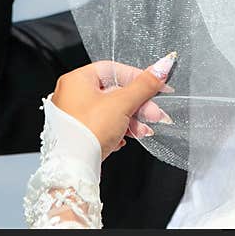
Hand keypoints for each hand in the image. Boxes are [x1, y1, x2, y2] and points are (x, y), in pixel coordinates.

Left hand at [51, 53, 176, 159]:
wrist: (72, 169)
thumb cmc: (87, 133)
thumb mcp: (122, 103)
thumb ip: (144, 85)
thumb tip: (162, 66)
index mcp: (77, 80)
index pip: (114, 70)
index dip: (139, 78)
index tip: (157, 85)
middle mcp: (72, 95)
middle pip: (115, 92)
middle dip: (138, 105)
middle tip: (155, 113)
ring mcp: (73, 116)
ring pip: (111, 111)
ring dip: (132, 120)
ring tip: (144, 130)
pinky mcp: (78, 134)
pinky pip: (103, 125)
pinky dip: (119, 130)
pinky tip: (126, 137)